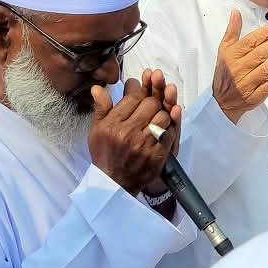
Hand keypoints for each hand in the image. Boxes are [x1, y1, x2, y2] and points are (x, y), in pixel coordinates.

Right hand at [88, 79, 180, 195]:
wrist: (114, 182)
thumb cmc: (105, 154)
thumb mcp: (96, 130)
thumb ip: (101, 108)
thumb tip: (98, 87)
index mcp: (112, 125)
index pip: (133, 98)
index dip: (140, 88)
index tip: (141, 84)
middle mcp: (128, 133)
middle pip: (151, 104)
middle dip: (153, 97)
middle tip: (152, 98)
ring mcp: (144, 144)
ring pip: (163, 116)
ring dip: (164, 111)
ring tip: (158, 113)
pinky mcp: (157, 155)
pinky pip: (169, 133)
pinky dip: (170, 125)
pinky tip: (166, 123)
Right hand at [212, 10, 267, 122]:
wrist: (221, 101)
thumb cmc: (225, 72)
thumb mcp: (224, 50)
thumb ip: (232, 31)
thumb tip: (236, 13)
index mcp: (233, 56)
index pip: (251, 41)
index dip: (266, 33)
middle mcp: (240, 68)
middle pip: (261, 53)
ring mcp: (247, 83)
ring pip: (267, 69)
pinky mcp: (254, 96)